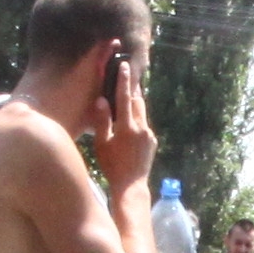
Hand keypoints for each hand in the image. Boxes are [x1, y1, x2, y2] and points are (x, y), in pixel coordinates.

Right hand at [87, 55, 156, 194]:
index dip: (124, 80)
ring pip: (142, 113)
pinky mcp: (152, 142)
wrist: (132, 186)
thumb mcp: (102, 144)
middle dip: (132, 89)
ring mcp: (149, 135)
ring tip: (127, 97)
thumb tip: (101, 100)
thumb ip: (102, 121)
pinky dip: (137, 120)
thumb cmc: (112, 166)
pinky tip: (129, 124)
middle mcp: (142, 127)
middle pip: (137, 101)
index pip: (125, 97)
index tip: (125, 66)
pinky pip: (144, 125)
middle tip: (128, 77)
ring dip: (135, 104)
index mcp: (127, 127)